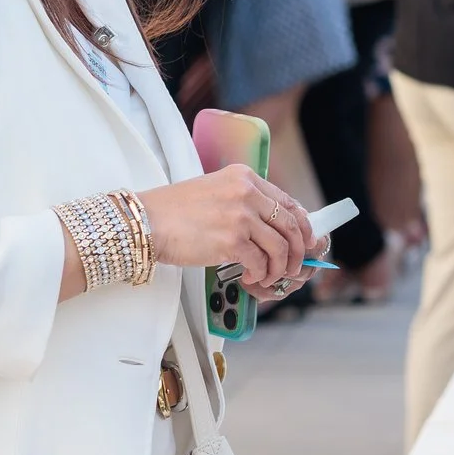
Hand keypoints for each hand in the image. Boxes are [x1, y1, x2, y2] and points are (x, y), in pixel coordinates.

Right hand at [137, 165, 317, 299]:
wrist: (147, 221)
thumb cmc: (175, 211)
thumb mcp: (215, 191)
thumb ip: (245, 202)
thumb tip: (273, 227)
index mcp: (245, 177)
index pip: (288, 202)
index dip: (302, 226)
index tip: (305, 241)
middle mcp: (247, 192)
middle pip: (291, 225)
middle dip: (296, 252)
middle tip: (292, 267)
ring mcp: (241, 216)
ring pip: (279, 247)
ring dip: (278, 268)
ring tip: (267, 276)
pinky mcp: (231, 240)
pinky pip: (260, 262)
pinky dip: (259, 274)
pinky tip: (249, 277)